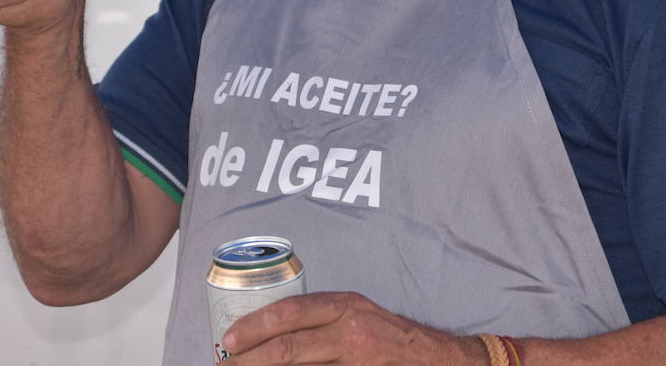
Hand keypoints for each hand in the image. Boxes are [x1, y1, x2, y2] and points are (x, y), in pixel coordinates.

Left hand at [221, 292, 483, 364]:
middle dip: (250, 361)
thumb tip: (269, 334)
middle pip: (288, 349)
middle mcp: (350, 332)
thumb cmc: (388, 336)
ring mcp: (357, 361)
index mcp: (344, 306)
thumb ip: (320, 320)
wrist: (436, 359)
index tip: (229, 340)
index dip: (255, 327)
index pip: (290, 313)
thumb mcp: (356, 314)